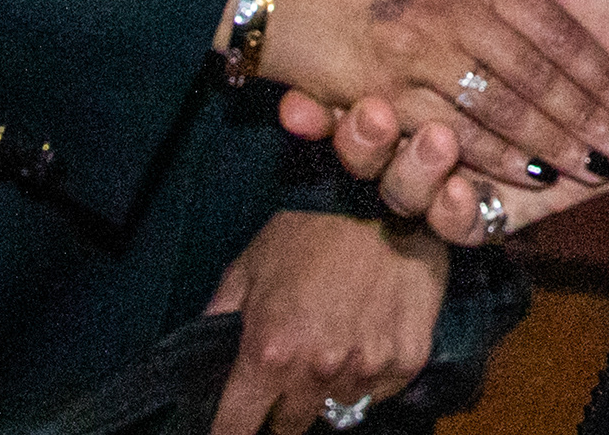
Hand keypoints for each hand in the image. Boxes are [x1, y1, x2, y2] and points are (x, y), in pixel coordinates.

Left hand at [204, 211, 446, 434]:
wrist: (381, 196)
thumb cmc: (310, 225)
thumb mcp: (249, 265)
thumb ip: (219, 319)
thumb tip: (201, 356)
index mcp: (269, 352)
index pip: (236, 427)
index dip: (230, 430)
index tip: (232, 428)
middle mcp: (317, 371)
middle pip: (289, 426)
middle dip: (281, 406)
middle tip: (287, 370)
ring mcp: (366, 370)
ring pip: (337, 412)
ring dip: (327, 391)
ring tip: (330, 345)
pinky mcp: (407, 361)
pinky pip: (379, 392)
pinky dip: (369, 377)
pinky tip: (365, 337)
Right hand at [258, 0, 608, 193]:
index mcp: (444, 44)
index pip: (371, 78)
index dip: (327, 94)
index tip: (293, 95)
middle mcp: (457, 102)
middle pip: (382, 142)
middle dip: (356, 142)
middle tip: (353, 120)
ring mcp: (489, 153)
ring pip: (418, 188)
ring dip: (409, 177)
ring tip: (429, 146)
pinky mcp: (525, 195)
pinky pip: (473, 223)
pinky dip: (460, 214)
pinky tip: (464, 191)